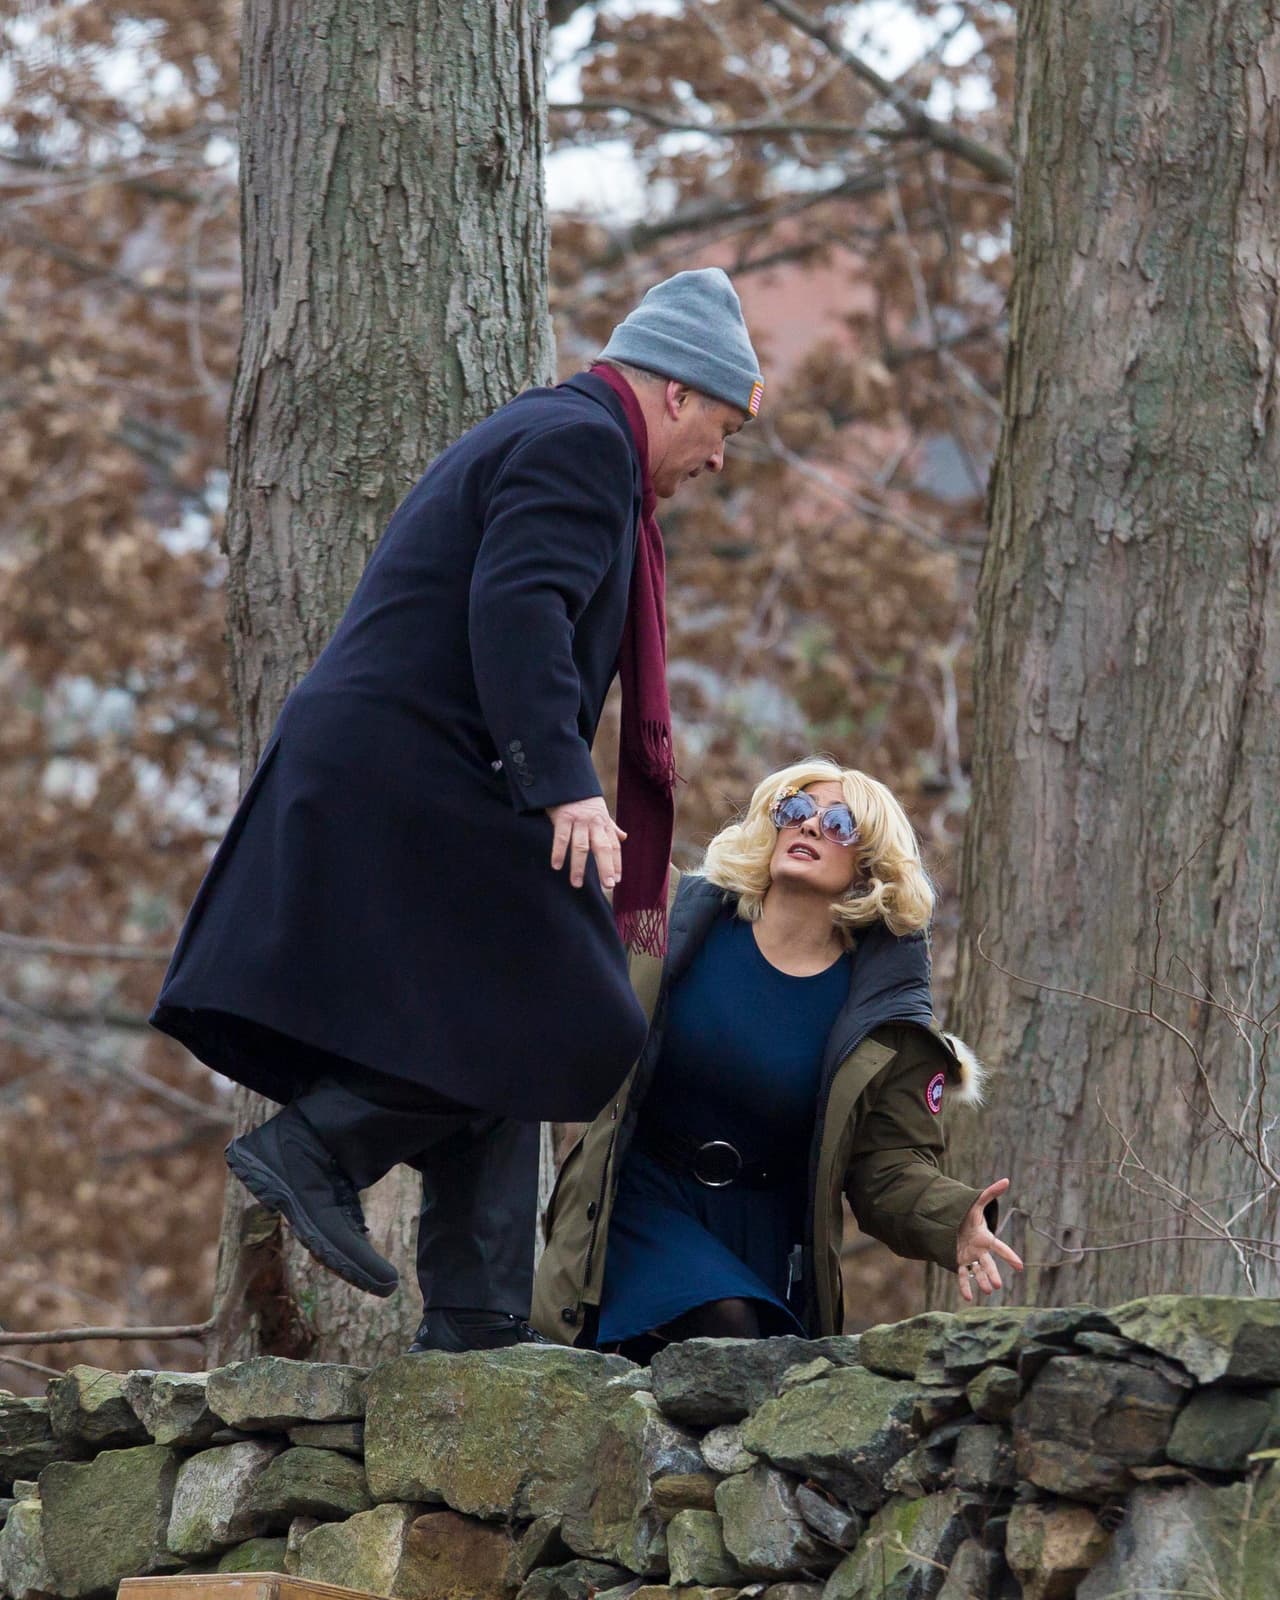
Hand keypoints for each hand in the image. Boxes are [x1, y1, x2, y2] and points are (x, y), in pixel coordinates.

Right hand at [547, 797, 626, 889]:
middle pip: (602, 848)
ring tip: (576, 884)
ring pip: (581, 847)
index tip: (617, 880)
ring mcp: (579, 820)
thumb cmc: (583, 799)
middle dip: (606, 867)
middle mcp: (594, 823)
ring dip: (578, 867)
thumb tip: (624, 837)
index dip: (616, 863)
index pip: (613, 846)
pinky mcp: (563, 817)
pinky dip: (558, 852)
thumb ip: (611, 826)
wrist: (567, 778)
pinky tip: (556, 866)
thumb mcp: (600, 811)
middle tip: (608, 886)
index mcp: (604, 823)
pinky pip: (561, 837)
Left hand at [956, 1177, 1023, 1302]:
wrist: (952, 1223)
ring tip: (987, 1290)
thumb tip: (1006, 1180)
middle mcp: (980, 1251)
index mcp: (986, 1238)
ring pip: (977, 1272)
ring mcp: (970, 1258)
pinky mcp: (958, 1262)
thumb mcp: (976, 1203)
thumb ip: (990, 1193)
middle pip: (988, 1264)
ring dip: (981, 1281)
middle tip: (997, 1285)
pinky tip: (968, 1297)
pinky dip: (965, 1286)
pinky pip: (962, 1276)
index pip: (1000, 1248)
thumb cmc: (967, 1215)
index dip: (1009, 1256)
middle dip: (993, 1274)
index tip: (1020, 1266)